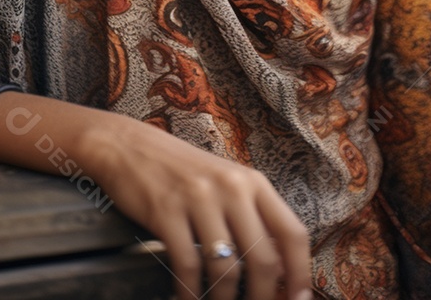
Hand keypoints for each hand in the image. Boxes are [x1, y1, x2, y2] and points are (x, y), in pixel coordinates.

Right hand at [86, 111, 312, 299]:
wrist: (130, 145)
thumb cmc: (182, 171)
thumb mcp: (225, 183)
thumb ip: (250, 218)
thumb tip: (276, 271)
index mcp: (253, 182)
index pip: (292, 232)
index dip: (301, 273)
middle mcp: (231, 187)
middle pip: (263, 259)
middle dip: (263, 297)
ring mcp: (199, 197)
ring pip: (226, 268)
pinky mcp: (167, 210)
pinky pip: (188, 265)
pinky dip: (190, 293)